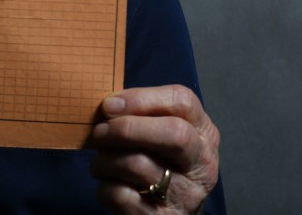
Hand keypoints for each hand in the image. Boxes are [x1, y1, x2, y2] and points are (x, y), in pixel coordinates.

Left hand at [90, 85, 219, 213]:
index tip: (109, 105)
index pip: (182, 101)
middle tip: (99, 133)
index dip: (141, 98)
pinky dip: (104, 186)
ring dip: (105, 160)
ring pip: (138, 163)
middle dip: (125, 128)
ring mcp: (187, 194)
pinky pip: (121, 194)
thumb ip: (143, 115)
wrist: (169, 213)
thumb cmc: (159, 163)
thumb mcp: (161, 135)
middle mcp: (202, 162)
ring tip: (100, 162)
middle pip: (173, 132)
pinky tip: (109, 185)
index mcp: (203, 133)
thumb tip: (109, 105)